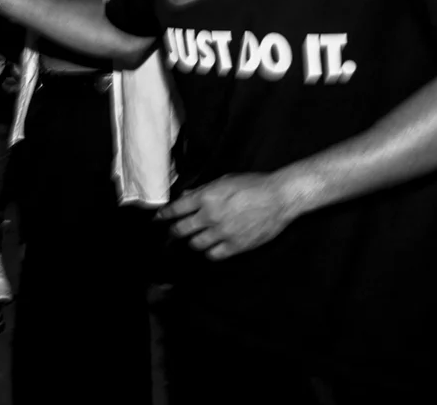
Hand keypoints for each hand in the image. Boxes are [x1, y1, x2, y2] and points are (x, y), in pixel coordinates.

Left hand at [158, 173, 296, 259]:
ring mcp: (223, 233)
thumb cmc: (253, 185)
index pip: (176, 210)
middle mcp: (211, 216)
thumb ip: (202, 191)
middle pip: (181, 230)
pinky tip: (210, 248)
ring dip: (192, 242)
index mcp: (206, 198)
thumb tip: (186, 197)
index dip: (163, 215)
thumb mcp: (223, 181)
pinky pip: (214, 255)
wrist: (279, 198)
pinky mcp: (237, 245)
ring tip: (192, 239)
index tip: (158, 218)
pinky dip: (209, 252)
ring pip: (196, 244)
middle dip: (173, 231)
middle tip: (172, 232)